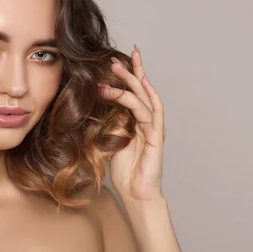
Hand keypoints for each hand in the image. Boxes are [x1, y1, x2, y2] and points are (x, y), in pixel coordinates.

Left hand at [97, 44, 165, 201]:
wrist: (135, 193)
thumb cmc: (124, 171)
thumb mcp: (111, 140)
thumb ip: (110, 122)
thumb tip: (95, 104)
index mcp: (139, 122)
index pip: (136, 93)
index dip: (130, 75)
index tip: (119, 59)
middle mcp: (149, 122)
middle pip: (143, 90)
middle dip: (132, 71)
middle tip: (115, 58)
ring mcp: (154, 128)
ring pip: (144, 98)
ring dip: (131, 82)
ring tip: (116, 69)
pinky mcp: (156, 137)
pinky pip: (151, 113)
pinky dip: (142, 99)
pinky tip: (135, 89)